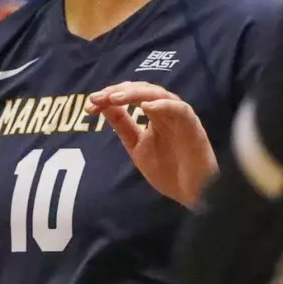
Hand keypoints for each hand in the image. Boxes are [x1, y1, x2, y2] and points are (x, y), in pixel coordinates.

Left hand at [85, 82, 216, 208]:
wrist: (192, 193)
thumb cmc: (170, 171)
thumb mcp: (137, 147)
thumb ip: (124, 126)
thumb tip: (104, 107)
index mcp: (154, 115)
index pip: (130, 96)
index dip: (109, 97)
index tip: (89, 106)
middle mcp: (166, 111)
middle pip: (141, 90)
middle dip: (117, 92)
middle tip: (96, 98)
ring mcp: (179, 117)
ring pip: (158, 94)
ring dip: (135, 93)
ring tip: (115, 98)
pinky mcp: (193, 126)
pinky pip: (180, 109)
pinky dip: (164, 105)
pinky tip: (146, 106)